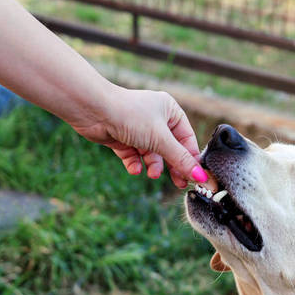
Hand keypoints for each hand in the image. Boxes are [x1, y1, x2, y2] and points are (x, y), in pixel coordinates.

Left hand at [71, 85, 205, 187]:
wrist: (93, 110)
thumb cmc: (130, 115)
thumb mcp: (161, 139)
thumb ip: (181, 159)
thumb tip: (200, 176)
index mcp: (170, 111)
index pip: (187, 139)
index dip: (191, 158)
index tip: (196, 177)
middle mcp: (156, 118)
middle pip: (170, 149)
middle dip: (173, 166)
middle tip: (179, 184)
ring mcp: (138, 129)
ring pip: (152, 154)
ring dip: (153, 166)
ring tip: (151, 174)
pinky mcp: (122, 138)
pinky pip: (134, 156)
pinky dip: (135, 164)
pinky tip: (134, 169)